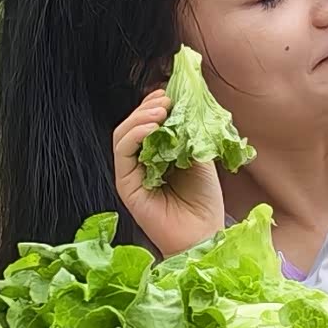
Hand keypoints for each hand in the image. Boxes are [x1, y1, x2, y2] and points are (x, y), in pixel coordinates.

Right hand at [112, 87, 226, 254]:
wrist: (204, 235)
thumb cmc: (205, 201)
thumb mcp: (201, 156)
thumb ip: (190, 133)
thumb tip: (184, 102)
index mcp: (157, 154)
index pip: (146, 122)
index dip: (153, 104)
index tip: (169, 92)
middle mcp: (140, 163)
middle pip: (132, 125)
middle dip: (147, 107)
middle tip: (165, 99)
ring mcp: (131, 174)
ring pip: (122, 135)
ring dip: (139, 118)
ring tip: (161, 111)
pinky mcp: (125, 186)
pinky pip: (122, 153)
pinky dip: (134, 135)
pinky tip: (152, 128)